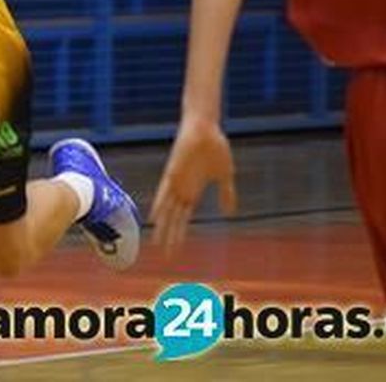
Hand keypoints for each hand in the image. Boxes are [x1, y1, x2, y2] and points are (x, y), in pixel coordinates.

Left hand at [151, 115, 237, 252]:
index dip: (179, 234)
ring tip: (157, 242)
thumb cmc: (215, 149)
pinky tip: (154, 217)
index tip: (176, 250)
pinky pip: (164, 191)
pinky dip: (160, 204)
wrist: (207, 129)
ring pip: (168, 210)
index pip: (183, 219)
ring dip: (163, 226)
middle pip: (174, 219)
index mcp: (192, 192)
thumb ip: (226, 195)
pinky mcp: (173, 172)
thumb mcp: (225, 176)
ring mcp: (176, 182)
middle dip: (170, 237)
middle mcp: (181, 190)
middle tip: (166, 256)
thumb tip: (230, 213)